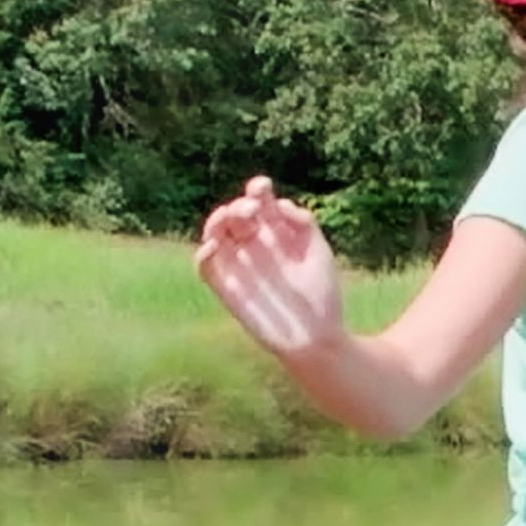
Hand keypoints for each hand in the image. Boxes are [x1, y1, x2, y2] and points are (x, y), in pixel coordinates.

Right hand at [192, 176, 344, 367]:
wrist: (315, 338)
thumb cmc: (321, 296)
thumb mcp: (318, 253)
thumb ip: (302, 224)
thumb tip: (278, 204)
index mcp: (277, 233)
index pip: (260, 202)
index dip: (257, 189)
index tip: (261, 188)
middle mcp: (255, 245)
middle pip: (236, 214)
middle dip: (240, 206)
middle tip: (252, 212)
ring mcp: (239, 264)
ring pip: (216, 233)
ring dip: (217, 220)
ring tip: (229, 219)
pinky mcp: (226, 287)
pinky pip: (205, 266)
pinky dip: (203, 254)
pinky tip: (214, 247)